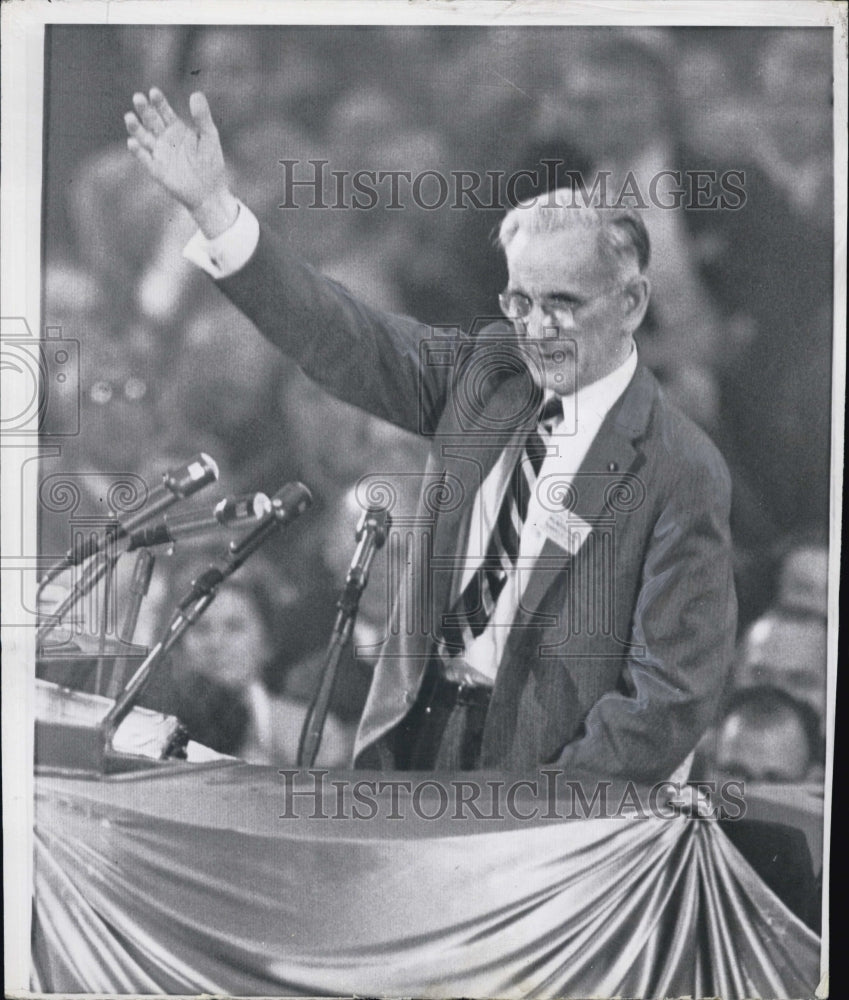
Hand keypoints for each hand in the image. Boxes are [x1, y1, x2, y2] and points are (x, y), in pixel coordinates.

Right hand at [124, 89, 238, 237]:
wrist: (210, 191)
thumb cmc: (211, 163)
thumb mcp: (209, 137)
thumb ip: (202, 117)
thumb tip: (196, 94)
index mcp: (176, 127)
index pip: (163, 110)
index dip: (158, 101)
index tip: (153, 92)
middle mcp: (164, 138)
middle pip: (150, 120)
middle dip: (144, 109)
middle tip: (138, 97)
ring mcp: (159, 153)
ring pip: (143, 137)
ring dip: (135, 128)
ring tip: (129, 117)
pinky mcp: (156, 169)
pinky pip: (144, 159)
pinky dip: (138, 151)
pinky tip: (132, 143)